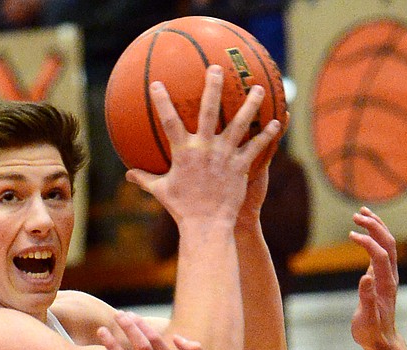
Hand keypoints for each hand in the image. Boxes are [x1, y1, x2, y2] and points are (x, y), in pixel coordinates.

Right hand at [129, 66, 281, 228]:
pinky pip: (256, 147)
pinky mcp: (240, 166)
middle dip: (212, 87)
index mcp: (183, 152)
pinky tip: (277, 122)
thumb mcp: (161, 191)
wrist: (206, 225)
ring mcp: (224, 155)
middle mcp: (205, 148)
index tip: (157, 84)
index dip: (162, 102)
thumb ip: (145, 179)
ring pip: (239, 123)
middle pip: (209, 110)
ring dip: (250, 104)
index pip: (169, 121)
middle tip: (216, 68)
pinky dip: (267, 135)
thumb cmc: (182, 209)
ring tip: (257, 88)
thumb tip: (128, 175)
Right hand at [349, 207, 402, 349]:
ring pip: (387, 244)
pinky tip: (365, 232)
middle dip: (374, 226)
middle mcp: (390, 276)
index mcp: (386, 284)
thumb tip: (365, 277)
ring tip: (362, 213)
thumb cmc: (371, 332)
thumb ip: (366, 298)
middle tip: (357, 214)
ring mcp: (387, 275)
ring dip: (376, 227)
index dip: (367, 242)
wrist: (382, 341)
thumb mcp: (366, 319)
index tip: (351, 234)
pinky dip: (374, 238)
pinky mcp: (382, 277)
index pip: (379, 255)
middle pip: (387, 243)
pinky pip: (381, 251)